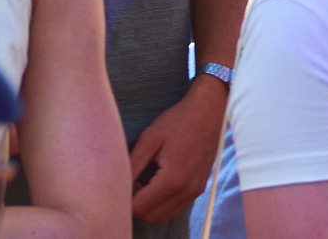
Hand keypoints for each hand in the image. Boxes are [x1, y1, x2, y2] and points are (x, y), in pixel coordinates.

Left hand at [127, 77, 225, 221]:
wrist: (208, 111)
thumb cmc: (179, 121)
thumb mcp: (150, 139)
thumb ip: (133, 165)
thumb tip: (118, 184)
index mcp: (173, 179)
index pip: (141, 208)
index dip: (127, 199)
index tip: (126, 181)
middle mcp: (187, 191)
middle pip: (153, 216)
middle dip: (138, 204)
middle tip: (134, 181)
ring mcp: (195, 191)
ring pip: (166, 216)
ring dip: (152, 206)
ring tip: (145, 182)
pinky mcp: (199, 188)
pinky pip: (177, 207)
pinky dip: (164, 203)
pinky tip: (159, 182)